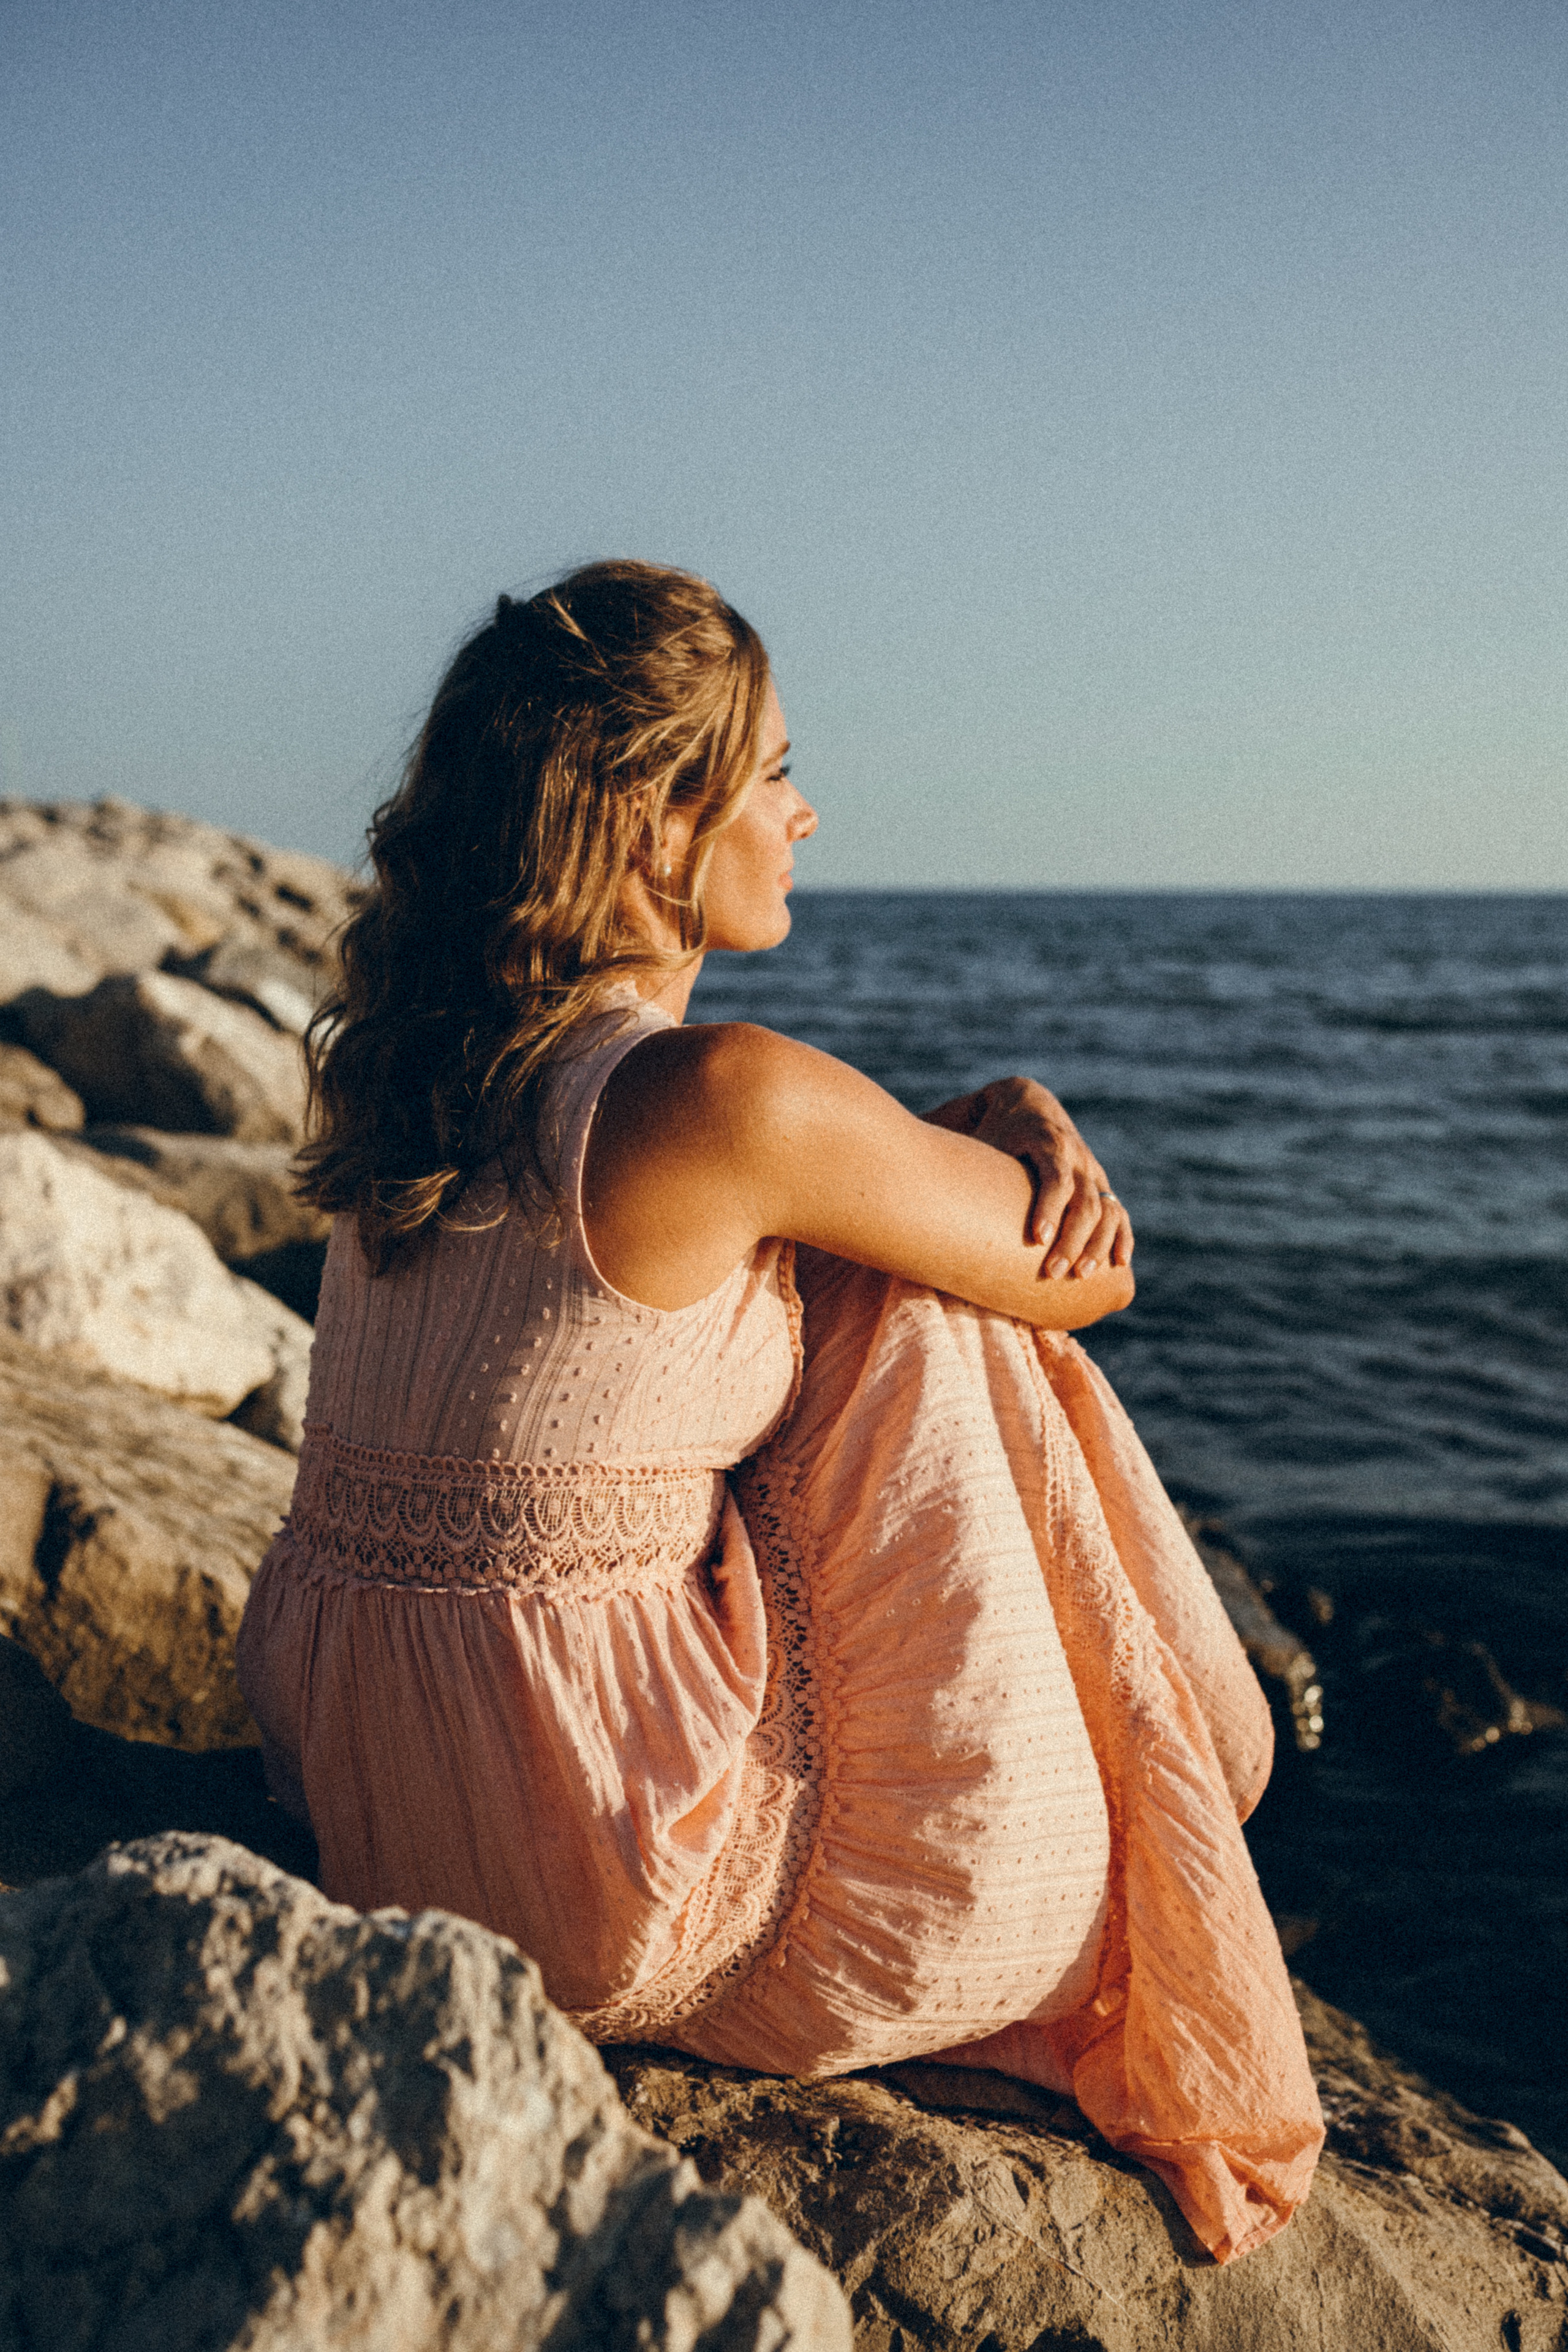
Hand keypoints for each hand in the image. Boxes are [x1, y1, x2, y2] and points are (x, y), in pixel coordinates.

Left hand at [922, 1076, 1133, 1278]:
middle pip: (1085, 1200)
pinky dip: (1121, 1236)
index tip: (1036, 1239)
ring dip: (1097, 1243)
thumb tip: (897, 1170)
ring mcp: (1091, 1170)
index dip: (1048, 1208)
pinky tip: (1119, 1264)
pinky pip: (1118, 1211)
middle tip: (1052, 1273)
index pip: (1056, 1176)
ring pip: (1106, 1208)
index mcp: (1047, 1139)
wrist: (1025, 1101)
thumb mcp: (979, 1134)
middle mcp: (1076, 1155)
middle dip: (1072, 1238)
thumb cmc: (992, 1126)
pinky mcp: (1098, 1184)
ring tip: (1081, 1275)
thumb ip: (951, 1152)